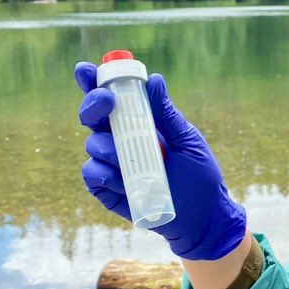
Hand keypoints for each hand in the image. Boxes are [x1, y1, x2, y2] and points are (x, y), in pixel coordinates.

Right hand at [75, 62, 246, 259]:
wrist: (202, 218)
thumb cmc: (199, 176)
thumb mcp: (187, 142)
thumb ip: (167, 114)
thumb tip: (154, 80)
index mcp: (141, 122)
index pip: (113, 96)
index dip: (95, 81)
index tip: (87, 71)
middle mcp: (122, 138)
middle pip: (92, 115)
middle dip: (94, 105)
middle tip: (107, 103)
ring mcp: (112, 163)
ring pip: (92, 143)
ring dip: (108, 147)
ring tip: (131, 161)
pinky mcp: (107, 188)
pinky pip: (91, 173)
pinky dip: (104, 174)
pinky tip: (122, 182)